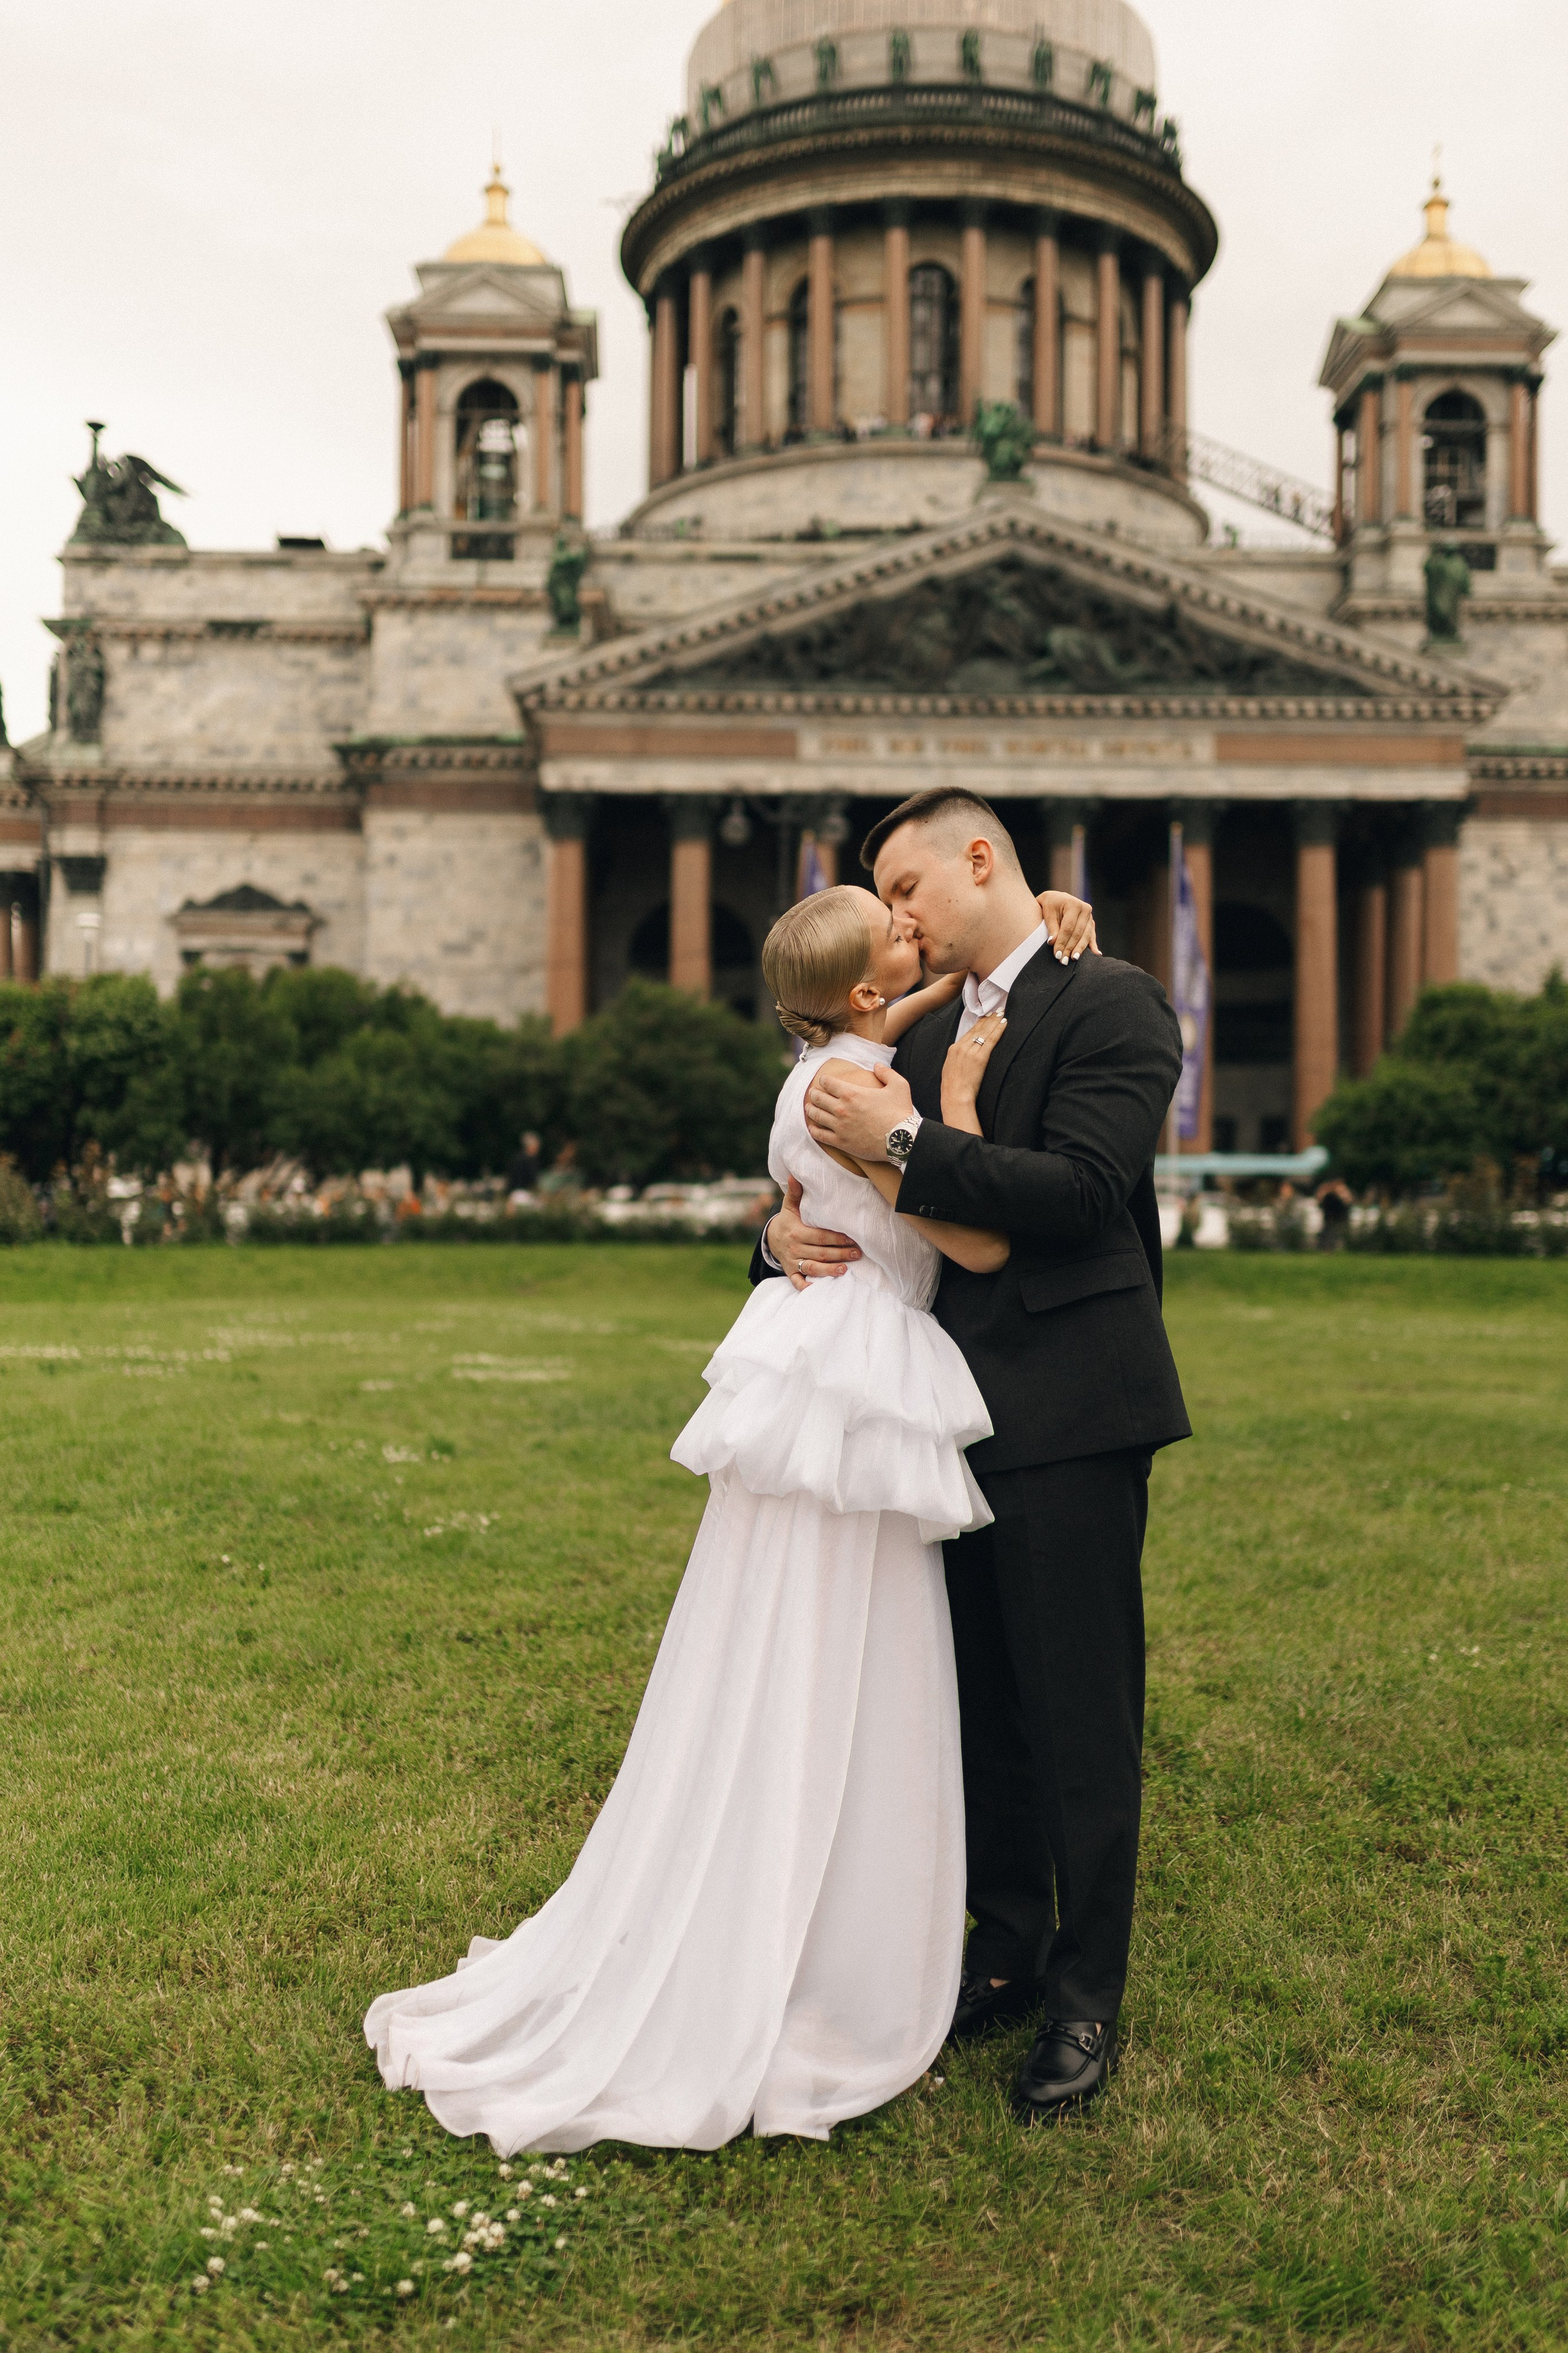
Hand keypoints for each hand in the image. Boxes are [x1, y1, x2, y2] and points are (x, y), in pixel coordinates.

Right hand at [765, 1176, 861, 1290]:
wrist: (771, 1239)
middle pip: (820, 1253)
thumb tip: (795, 1175)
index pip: (819, 1236)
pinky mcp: (790, 1272)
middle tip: (857, 1253)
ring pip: (812, 1268)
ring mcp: (792, 1262)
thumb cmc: (787, 1221)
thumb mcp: (789, 1207)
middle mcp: (794, 1248)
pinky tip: (818, 1289)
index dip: (835, 1238)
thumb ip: (795, 1193)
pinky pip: (797, 1282)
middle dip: (839, 1254)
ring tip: (845, 1270)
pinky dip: (806, 1287)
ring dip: (829, 1270)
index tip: (851, 1238)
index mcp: (796, 1232)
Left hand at [805, 1063, 913, 1161]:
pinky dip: (814, 1130)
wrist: (901, 1140)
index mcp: (852, 1093)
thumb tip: (877, 1065)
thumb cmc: (900, 1112)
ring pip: (816, 1116)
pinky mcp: (841, 1142)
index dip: (824, 1080)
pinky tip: (812, 1128)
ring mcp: (839, 1126)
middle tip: (812, 1093)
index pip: (828, 1082)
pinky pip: (821, 1135)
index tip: (823, 1080)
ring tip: (808, 1107)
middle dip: (814, 1094)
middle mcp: (841, 1109)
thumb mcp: (899, 1086)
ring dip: (810, 1110)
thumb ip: (886, 1073)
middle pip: (818, 1098)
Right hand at [941, 1010, 1006, 1118]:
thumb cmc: (953, 1086)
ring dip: (995, 1020)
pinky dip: (998, 1030)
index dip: (979, 1023)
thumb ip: (958, 1058)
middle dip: (989, 1018)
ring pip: (985, 1031)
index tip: (987, 1016)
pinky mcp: (980, 1058)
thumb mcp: (950, 1068)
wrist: (954, 1095)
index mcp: (954, 1049)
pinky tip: (1004, 1023)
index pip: (969, 1032)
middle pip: (978, 1028)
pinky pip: (991, 1040)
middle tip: (997, 1009)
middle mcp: (962, 1047)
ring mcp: (971, 1051)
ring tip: (1002, 1012)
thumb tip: (964, 1055)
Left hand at [1037, 891, 1099, 963]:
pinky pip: (1092, 935)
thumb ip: (1052, 927)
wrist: (1056, 898)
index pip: (1068, 927)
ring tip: (1073, 959)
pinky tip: (1096, 954)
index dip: (1062, 942)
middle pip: (1078, 933)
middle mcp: (1085, 909)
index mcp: (1073, 904)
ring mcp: (1089, 916)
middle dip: (1070, 948)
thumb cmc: (1049, 905)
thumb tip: (1052, 942)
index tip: (1057, 954)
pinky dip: (1093, 945)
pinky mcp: (1091, 923)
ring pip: (1086, 936)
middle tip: (1063, 961)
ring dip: (1079, 949)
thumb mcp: (1047, 913)